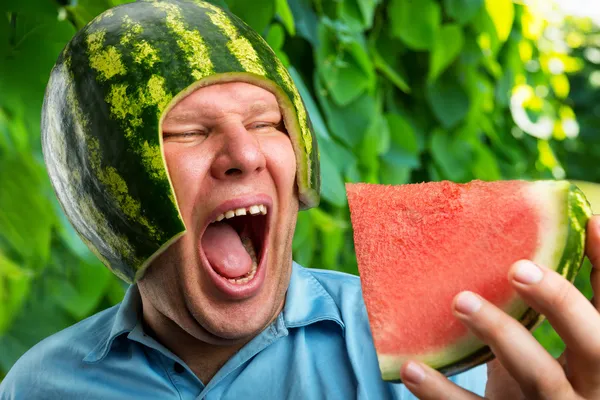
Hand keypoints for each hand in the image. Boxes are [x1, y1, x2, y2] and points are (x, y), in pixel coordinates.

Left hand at [399, 215, 599, 399]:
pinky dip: (441, 392)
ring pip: (535, 374)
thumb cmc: (549, 385)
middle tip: (520, 267)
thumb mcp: (564, 352)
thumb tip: (539, 242)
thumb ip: (557, 310)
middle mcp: (588, 388)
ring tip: (461, 300)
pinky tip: (411, 367)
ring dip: (497, 332)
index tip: (590, 223)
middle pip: (592, 345)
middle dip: (560, 303)